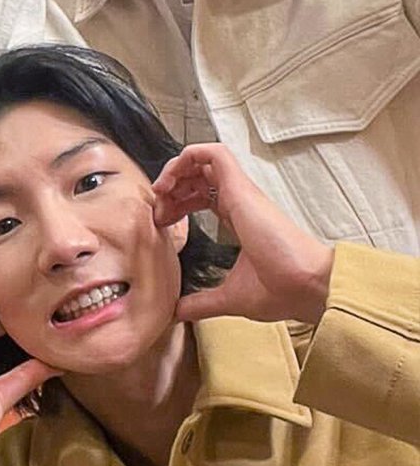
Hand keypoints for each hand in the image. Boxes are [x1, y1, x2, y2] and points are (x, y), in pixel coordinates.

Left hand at [153, 143, 332, 324]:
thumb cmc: (281, 290)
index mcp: (238, 218)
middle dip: (171, 186)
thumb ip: (202, 303)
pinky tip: (172, 182)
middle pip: (198, 176)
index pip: (203, 196)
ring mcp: (240, 192)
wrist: (307, 286)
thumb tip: (178, 313)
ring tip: (161, 192)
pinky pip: (213, 153)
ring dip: (174, 169)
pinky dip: (187, 157)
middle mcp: (239, 201)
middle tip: (158, 209)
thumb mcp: (230, 297)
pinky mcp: (241, 187)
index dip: (177, 203)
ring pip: (203, 159)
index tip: (162, 223)